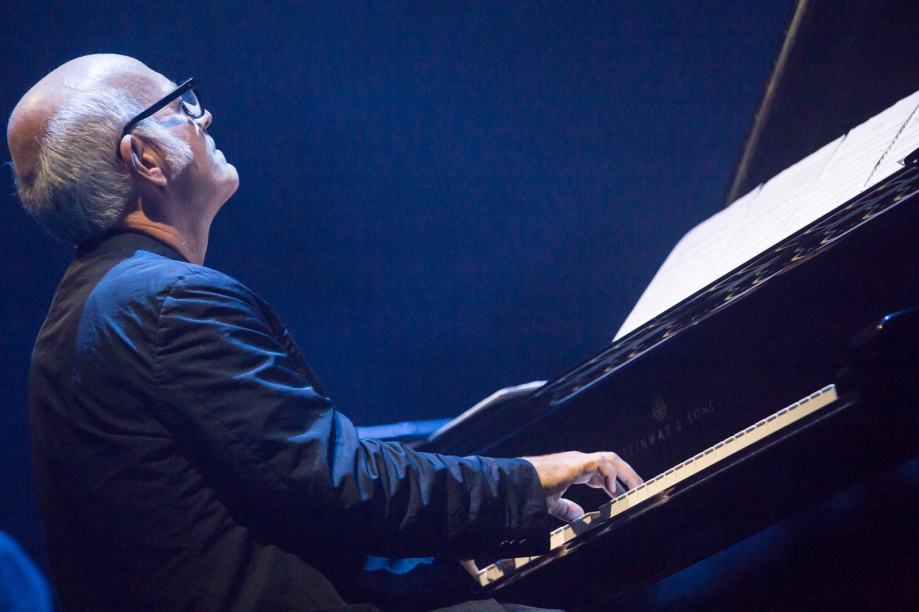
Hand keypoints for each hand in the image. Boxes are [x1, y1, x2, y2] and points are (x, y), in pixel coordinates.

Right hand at [522, 451, 641, 521]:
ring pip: (610, 459)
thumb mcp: (552, 502)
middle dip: (626, 474)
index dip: (614, 481)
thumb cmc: (532, 488)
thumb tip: (578, 515)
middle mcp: (579, 461)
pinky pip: (601, 463)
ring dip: (625, 473)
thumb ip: (565, 508)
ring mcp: (579, 460)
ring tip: (636, 487)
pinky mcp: (577, 463)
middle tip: (639, 489)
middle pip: (611, 461)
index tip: (623, 493)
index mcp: (575, 468)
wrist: (519, 482)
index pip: (602, 469)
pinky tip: (611, 489)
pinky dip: (610, 475)